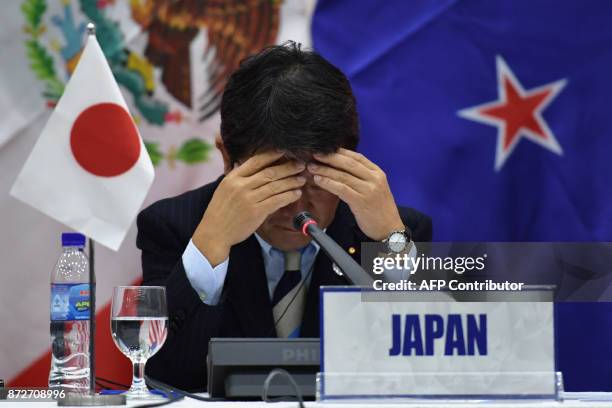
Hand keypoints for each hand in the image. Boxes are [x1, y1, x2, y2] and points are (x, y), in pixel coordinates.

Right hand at [193, 151, 305, 265]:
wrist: (214, 232)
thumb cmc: (221, 210)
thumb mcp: (225, 188)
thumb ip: (239, 178)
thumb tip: (254, 167)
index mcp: (233, 177)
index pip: (255, 161)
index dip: (272, 155)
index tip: (284, 151)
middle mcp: (241, 186)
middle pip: (269, 172)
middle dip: (287, 168)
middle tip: (300, 164)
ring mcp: (249, 199)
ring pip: (275, 187)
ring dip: (291, 182)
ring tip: (302, 179)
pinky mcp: (256, 212)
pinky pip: (277, 201)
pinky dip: (288, 196)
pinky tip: (296, 194)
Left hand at [307, 148, 403, 240]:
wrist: (389, 228)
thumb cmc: (379, 208)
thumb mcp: (375, 187)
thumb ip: (362, 176)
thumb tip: (340, 166)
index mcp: (377, 173)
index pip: (357, 157)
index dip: (340, 152)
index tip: (326, 149)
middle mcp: (374, 179)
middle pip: (348, 163)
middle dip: (330, 158)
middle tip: (315, 154)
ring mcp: (368, 190)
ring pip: (343, 175)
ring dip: (325, 170)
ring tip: (312, 167)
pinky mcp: (361, 201)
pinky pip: (341, 189)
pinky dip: (328, 183)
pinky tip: (319, 180)